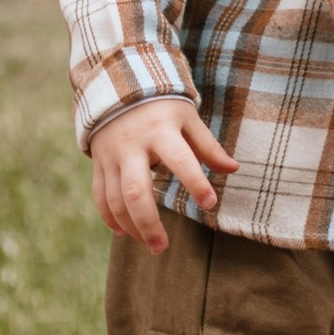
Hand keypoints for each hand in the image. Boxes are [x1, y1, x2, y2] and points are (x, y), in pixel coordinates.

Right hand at [89, 95, 234, 248]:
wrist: (118, 87)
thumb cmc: (161, 106)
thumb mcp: (187, 118)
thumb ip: (208, 146)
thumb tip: (234, 169)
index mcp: (160, 130)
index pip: (179, 159)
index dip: (195, 182)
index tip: (210, 204)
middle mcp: (132, 145)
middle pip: (136, 190)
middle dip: (148, 222)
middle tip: (163, 247)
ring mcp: (111, 156)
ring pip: (115, 199)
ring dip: (131, 226)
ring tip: (151, 245)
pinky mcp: (99, 164)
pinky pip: (101, 196)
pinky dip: (111, 218)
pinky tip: (125, 233)